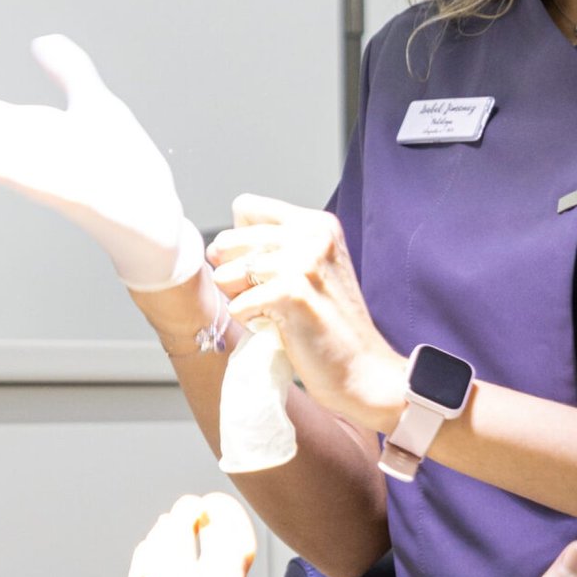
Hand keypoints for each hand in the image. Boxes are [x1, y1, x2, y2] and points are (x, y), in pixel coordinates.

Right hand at [0, 34, 201, 291]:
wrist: (155, 215)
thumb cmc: (123, 168)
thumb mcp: (96, 104)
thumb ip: (70, 72)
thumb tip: (42, 40)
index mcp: (30, 133)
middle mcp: (29, 156)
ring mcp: (49, 178)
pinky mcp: (79, 198)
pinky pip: (43, 185)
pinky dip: (17, 174)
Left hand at [206, 193, 406, 432]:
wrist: (363, 369)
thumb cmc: (331, 325)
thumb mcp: (309, 269)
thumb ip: (265, 250)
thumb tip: (213, 249)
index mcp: (316, 223)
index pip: (245, 207)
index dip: (241, 242)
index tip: (261, 270)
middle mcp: (311, 234)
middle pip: (228, 241)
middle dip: (236, 275)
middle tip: (270, 299)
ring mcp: (303, 262)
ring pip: (227, 274)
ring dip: (241, 301)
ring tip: (276, 313)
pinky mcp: (292, 293)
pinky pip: (237, 305)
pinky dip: (250, 322)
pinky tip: (279, 328)